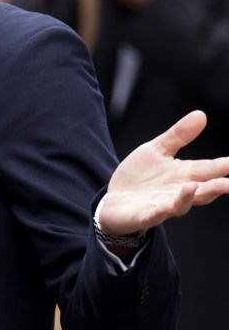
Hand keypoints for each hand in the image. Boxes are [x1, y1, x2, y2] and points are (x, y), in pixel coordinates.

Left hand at [101, 110, 228, 235]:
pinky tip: (167, 206)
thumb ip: (178, 136)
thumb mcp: (156, 150)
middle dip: (218, 186)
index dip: (225, 166)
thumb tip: (201, 114)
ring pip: (181, 204)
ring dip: (188, 197)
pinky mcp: (144, 215)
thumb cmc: (139, 176)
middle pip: (203, 190)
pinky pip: (155, 215)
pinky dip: (162, 211)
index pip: (210, 169)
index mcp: (185, 175)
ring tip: (195, 185)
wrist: (113, 200)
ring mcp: (163, 206)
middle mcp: (178, 192)